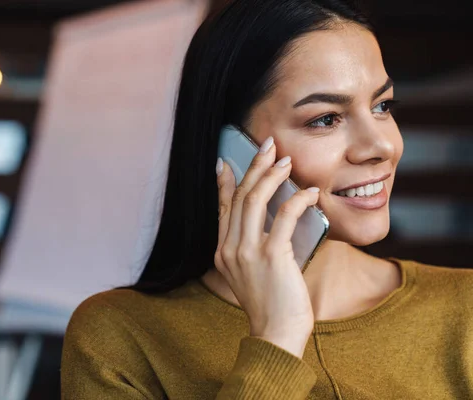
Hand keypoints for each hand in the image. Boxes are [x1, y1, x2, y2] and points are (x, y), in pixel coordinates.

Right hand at [214, 136, 319, 357]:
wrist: (275, 335)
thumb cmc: (270, 305)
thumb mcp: (251, 273)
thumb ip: (252, 247)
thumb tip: (273, 219)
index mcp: (223, 251)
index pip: (222, 207)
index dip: (225, 181)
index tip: (227, 161)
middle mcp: (230, 248)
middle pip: (239, 195)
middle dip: (254, 166)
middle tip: (267, 146)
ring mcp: (248, 251)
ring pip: (255, 199)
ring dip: (272, 174)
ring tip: (286, 160)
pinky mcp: (272, 256)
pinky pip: (285, 216)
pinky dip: (298, 199)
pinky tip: (310, 192)